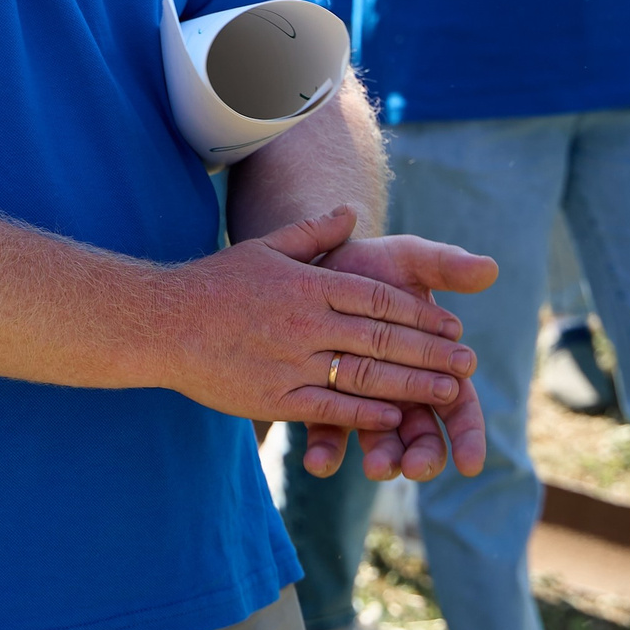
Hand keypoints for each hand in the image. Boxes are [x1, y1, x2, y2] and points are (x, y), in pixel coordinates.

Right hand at [161, 208, 476, 437]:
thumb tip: (351, 212)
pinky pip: (330, 408)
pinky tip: (396, 417)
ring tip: (449, 392)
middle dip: (432, 352)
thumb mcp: (266, 247)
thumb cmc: (216, 283)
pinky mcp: (274, 397)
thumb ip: (314, 232)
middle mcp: (306, 322)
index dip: (421, 314)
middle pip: (383, 338)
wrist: (161, 321)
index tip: (452, 326)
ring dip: (413, 386)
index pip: (380, 299)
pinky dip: (366, 415)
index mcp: (309, 284)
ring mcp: (291, 362)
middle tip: (468, 362)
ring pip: (366, 376)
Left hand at [300, 235, 496, 480]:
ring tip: (378, 468)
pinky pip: (327, 435)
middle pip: (422, 436)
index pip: (459, 408)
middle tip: (416, 467)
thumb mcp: (407, 259)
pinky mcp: (323, 404)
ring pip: (379, 442)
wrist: (316, 264)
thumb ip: (445, 265)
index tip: (471, 461)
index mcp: (432, 366)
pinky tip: (319, 462)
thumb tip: (489, 268)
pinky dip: (326, 452)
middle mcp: (401, 392)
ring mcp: (363, 402)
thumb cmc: (372, 266)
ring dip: (382, 459)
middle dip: (423, 456)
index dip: (468, 435)